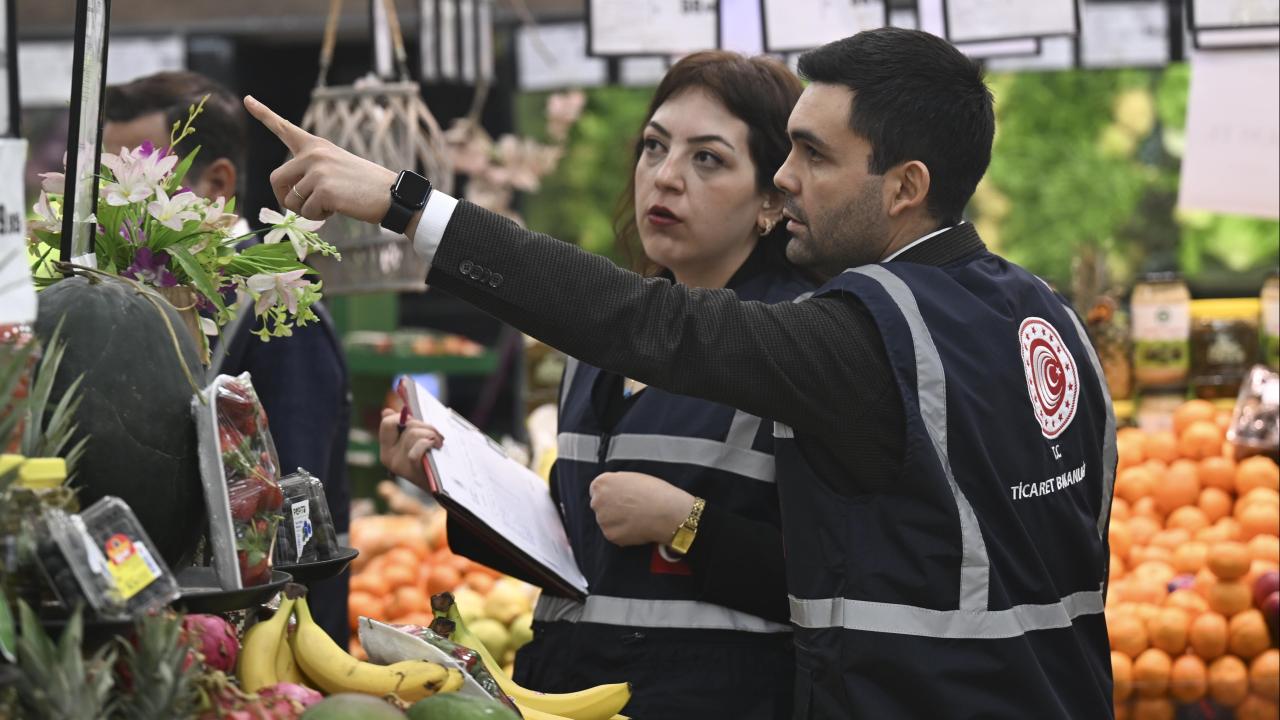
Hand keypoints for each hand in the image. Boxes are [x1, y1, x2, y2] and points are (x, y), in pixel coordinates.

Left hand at [244, 95, 405, 227]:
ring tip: (332, 203)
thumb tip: (288, 199)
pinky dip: (320, 217)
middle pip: (276, 179)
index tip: (247, 99)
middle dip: (285, 198)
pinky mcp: (324, 190)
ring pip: (291, 201)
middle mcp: (313, 154)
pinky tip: (339, 208)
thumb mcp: (336, 168)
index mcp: (316, 146)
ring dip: (307, 210)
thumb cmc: (365, 186)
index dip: (264, 113)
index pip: (285, 128)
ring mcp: (318, 171)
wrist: (391, 195)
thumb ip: (310, 174)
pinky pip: (307, 212)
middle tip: (303, 206)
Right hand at [378, 408, 443, 488]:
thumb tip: (385, 411)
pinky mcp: (412, 470)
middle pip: (405, 426)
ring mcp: (399, 464)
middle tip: (435, 433)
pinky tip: (437, 446)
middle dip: (424, 424)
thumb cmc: (428, 462)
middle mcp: (389, 457)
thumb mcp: (413, 445)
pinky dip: (430, 442)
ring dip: (431, 433)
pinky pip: (419, 447)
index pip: (387, 423)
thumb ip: (401, 429)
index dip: (402, 416)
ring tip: (439, 440)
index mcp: (387, 449)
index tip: (415, 421)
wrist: (440, 488)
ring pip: (414, 434)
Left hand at [589, 471, 696, 547]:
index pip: (597, 490)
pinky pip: (614, 534)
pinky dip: (623, 533)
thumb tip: (615, 489)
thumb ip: (618, 483)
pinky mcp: (610, 535)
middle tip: (629, 510)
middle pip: (600, 506)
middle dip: (611, 508)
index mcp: (601, 483)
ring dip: (617, 521)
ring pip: (607, 521)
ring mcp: (602, 520)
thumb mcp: (632, 477)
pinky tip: (636, 527)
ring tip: (636, 519)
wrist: (666, 512)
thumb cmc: (655, 492)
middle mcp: (597, 501)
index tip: (619, 499)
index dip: (610, 494)